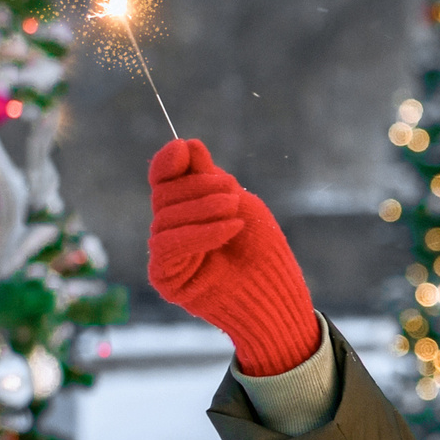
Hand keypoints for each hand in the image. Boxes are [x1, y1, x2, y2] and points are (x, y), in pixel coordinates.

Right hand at [146, 139, 319, 376]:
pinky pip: (168, 245)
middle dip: (198, 187)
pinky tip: (231, 228)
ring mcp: (166, 255)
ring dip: (204, 209)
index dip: (168, 163)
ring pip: (165, 218)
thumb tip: (184, 145)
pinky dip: (200, 232)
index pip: (165, 180)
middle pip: (164, 195)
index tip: (182, 149)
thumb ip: (208, 177)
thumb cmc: (262, 250)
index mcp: (186, 209)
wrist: (275, 294)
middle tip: (233, 193)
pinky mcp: (165, 277)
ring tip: (236, 212)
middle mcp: (171, 230)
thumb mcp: (239, 202)